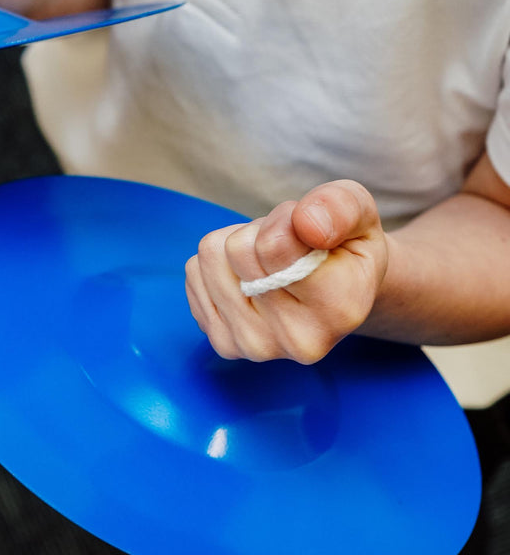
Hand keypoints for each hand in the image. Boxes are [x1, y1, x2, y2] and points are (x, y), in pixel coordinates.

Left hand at [184, 180, 388, 363]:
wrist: (335, 289)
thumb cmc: (345, 244)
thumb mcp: (360, 211)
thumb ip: (340, 207)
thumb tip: (305, 223)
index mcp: (340, 308)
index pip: (272, 245)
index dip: (283, 219)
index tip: (306, 232)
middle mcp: (299, 340)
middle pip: (237, 249)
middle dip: (259, 232)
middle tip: (288, 248)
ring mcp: (257, 347)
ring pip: (210, 258)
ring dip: (235, 245)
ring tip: (270, 262)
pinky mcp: (225, 343)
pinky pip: (195, 274)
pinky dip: (218, 265)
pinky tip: (249, 279)